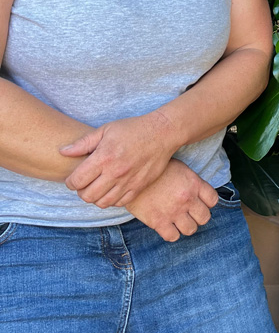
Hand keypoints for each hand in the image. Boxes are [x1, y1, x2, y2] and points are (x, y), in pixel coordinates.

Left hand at [61, 112, 175, 206]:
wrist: (162, 133)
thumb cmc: (133, 129)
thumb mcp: (106, 130)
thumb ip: (83, 143)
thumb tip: (62, 151)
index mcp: (104, 157)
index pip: (77, 181)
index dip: (70, 182)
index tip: (74, 178)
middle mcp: (115, 172)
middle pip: (87, 196)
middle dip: (81, 191)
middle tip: (85, 183)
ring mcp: (128, 182)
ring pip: (102, 203)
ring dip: (96, 198)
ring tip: (97, 187)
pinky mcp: (139, 187)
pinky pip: (119, 203)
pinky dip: (112, 200)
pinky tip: (111, 189)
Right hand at [125, 158, 218, 241]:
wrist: (130, 175)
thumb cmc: (156, 171)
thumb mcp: (180, 169)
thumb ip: (192, 182)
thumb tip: (199, 193)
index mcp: (194, 183)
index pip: (213, 200)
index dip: (208, 202)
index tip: (200, 202)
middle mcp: (187, 199)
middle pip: (205, 217)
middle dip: (198, 216)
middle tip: (189, 213)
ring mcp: (173, 212)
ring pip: (191, 230)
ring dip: (186, 226)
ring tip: (179, 220)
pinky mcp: (158, 222)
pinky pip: (173, 237)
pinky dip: (172, 233)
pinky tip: (167, 226)